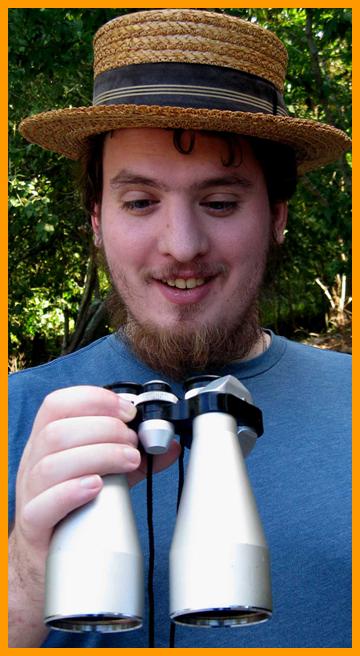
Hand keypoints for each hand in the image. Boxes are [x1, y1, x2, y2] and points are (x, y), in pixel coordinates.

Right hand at [9, 385, 180, 646]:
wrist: (44, 559)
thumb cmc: (74, 508)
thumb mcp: (104, 472)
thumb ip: (134, 456)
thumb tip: (168, 443)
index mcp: (47, 441)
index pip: (58, 404)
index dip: (94, 399)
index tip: (127, 410)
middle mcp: (33, 462)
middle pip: (58, 432)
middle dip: (105, 430)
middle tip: (134, 444)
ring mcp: (30, 494)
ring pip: (51, 464)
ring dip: (97, 456)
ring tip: (130, 462)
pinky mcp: (34, 526)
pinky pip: (42, 505)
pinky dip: (71, 491)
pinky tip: (97, 487)